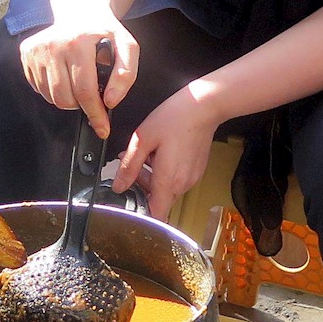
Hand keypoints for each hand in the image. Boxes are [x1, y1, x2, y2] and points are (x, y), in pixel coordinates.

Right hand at [20, 11, 140, 137]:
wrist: (79, 10)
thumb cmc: (104, 31)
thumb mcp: (126, 46)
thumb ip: (126, 73)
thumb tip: (110, 101)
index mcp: (78, 43)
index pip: (85, 90)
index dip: (95, 114)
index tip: (103, 129)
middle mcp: (52, 45)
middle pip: (65, 99)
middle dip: (82, 105)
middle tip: (92, 94)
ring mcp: (36, 50)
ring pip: (51, 97)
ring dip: (68, 99)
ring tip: (78, 81)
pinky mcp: (26, 54)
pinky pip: (39, 89)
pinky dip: (54, 90)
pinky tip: (64, 75)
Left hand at [112, 83, 222, 222]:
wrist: (204, 106)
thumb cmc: (175, 118)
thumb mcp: (143, 139)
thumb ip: (129, 166)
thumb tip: (119, 186)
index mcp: (168, 180)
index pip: (156, 215)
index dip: (142, 215)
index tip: (131, 204)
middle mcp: (183, 184)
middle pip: (159, 200)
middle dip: (143, 187)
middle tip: (135, 166)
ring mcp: (192, 177)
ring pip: (167, 189)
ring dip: (154, 178)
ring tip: (148, 154)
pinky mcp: (197, 170)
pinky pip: (177, 179)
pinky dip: (166, 171)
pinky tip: (162, 152)